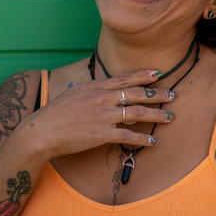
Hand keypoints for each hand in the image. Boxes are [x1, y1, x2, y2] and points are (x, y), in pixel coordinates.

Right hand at [18, 69, 175, 158]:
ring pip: (137, 113)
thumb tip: (78, 86)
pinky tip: (153, 141)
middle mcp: (102, 98)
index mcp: (96, 87)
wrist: (42, 131)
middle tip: (173, 95)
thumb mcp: (70, 94)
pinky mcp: (102, 134)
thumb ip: (81, 90)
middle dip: (158, 94)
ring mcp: (103, 116)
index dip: (144, 76)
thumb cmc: (54, 114)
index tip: (159, 74)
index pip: (125, 79)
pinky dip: (142, 139)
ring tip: (169, 117)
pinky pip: (128, 136)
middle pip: (137, 94)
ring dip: (156, 115)